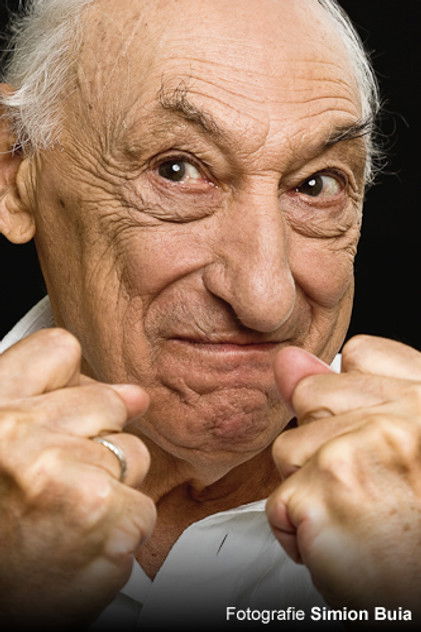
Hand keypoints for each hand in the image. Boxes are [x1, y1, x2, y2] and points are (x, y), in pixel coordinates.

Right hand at [0, 329, 155, 628]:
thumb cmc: (0, 533)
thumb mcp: (5, 453)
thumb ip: (58, 410)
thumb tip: (134, 394)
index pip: (57, 350)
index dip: (77, 382)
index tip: (81, 412)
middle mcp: (20, 432)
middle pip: (110, 401)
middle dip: (100, 444)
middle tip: (61, 487)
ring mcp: (61, 469)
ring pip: (135, 453)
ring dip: (114, 490)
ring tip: (67, 520)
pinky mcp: (101, 511)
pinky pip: (144, 506)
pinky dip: (122, 532)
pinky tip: (83, 548)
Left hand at [266, 335, 420, 613]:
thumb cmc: (420, 523)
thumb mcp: (410, 437)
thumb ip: (356, 389)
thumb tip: (288, 359)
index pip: (358, 355)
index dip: (351, 397)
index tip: (369, 435)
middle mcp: (395, 417)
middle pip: (311, 398)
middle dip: (325, 441)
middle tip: (371, 486)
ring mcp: (355, 454)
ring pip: (288, 450)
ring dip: (311, 489)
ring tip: (359, 517)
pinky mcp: (321, 498)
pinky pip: (278, 502)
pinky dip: (300, 532)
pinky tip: (344, 544)